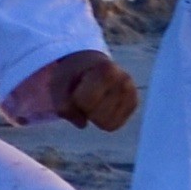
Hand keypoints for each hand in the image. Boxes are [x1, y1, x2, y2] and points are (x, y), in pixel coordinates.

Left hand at [3, 51, 140, 129]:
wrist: (86, 63)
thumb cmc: (68, 73)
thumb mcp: (58, 84)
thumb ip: (63, 105)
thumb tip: (81, 124)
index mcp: (106, 69)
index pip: (85, 103)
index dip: (74, 99)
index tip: (74, 87)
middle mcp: (124, 79)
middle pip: (98, 117)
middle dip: (86, 109)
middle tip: (82, 93)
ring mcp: (131, 92)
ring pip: (108, 125)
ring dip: (94, 115)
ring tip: (91, 97)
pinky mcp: (133, 102)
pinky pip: (115, 126)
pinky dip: (103, 119)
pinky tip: (100, 104)